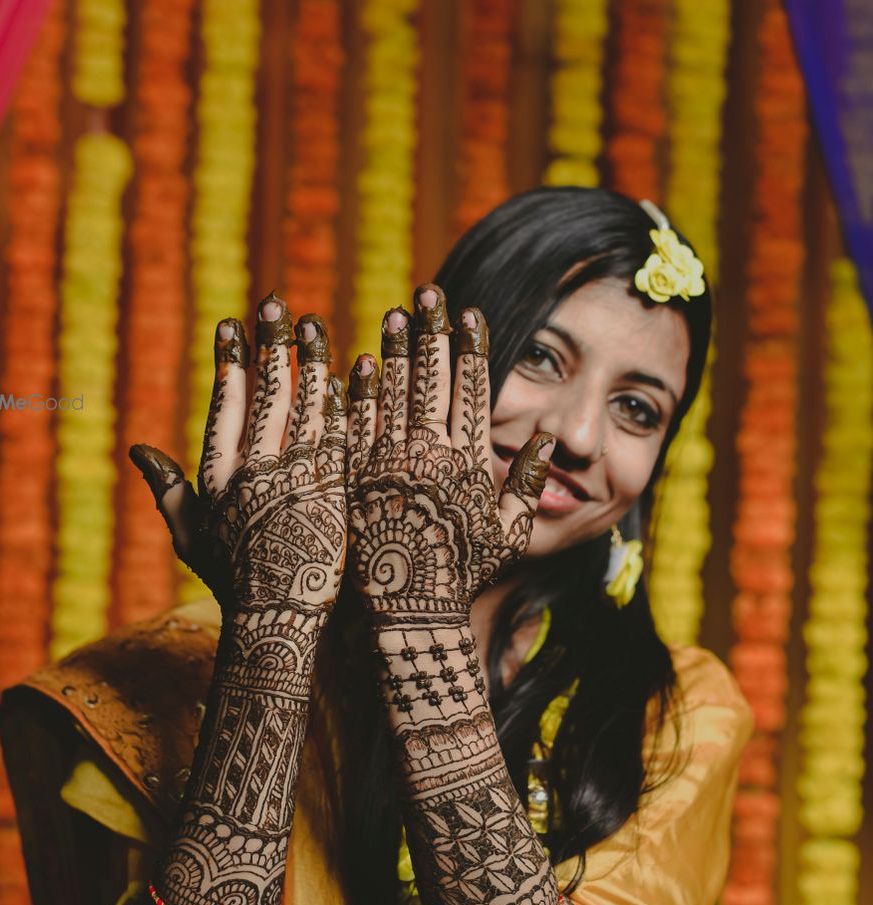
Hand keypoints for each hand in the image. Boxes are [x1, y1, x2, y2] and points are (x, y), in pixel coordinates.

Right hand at [129, 297, 346, 621]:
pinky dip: (346, 403)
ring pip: (307, 409)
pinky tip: (351, 372)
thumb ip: (168, 488)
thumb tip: (137, 447)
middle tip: (276, 305)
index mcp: (220, 478)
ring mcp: (299, 484)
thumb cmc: (233, 582)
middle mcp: (257, 475)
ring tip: (313, 325)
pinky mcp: (336, 494)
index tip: (232, 326)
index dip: (229, 363)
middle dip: (270, 346)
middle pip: (267, 396)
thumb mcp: (191, 536)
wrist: (280, 627)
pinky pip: (342, 438)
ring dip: (310, 362)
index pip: (224, 406)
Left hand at [345, 286, 553, 624]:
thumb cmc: (462, 572)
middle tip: (427, 294)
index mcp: (470, 462)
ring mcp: (392, 464)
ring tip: (395, 314)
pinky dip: (360, 393)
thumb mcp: (508, 534)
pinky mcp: (357, 478)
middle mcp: (432, 456)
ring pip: (394, 393)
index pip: (473, 391)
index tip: (469, 313)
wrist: (409, 611)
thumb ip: (527, 484)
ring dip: (396, 350)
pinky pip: (358, 425)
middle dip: (432, 332)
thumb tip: (547, 440)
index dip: (471, 348)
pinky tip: (361, 365)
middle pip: (432, 379)